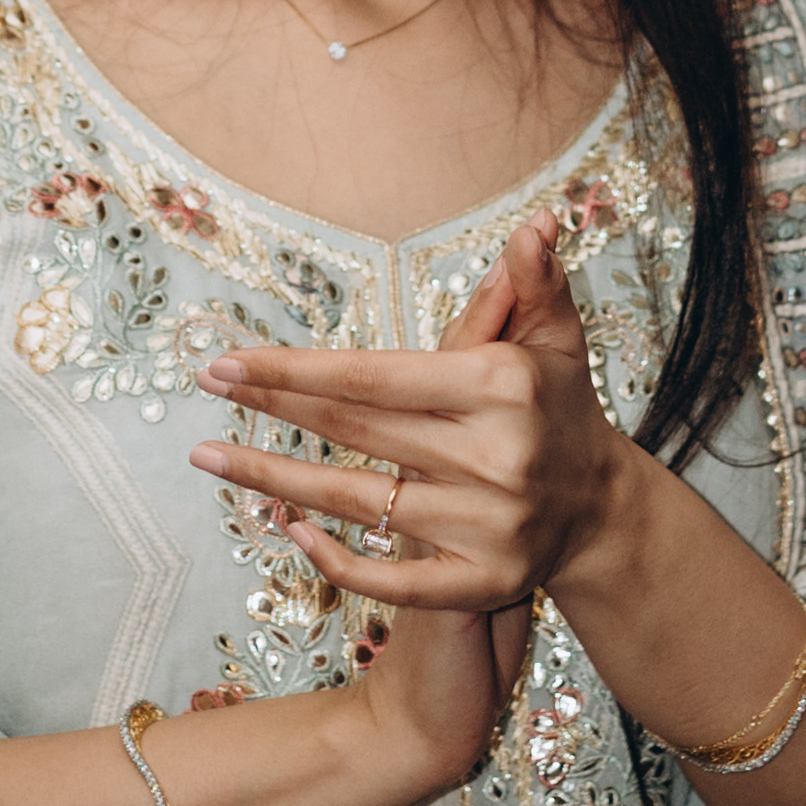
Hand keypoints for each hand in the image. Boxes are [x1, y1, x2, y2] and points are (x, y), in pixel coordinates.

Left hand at [189, 219, 617, 629]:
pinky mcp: (480, 582)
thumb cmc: (558, 408)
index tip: (231, 360)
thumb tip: (536, 222)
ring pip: (356, 500)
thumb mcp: (555, 338)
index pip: (374, 377)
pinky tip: (285, 527)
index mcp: (501, 388)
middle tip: (205, 383)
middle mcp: (493, 457)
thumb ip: (532, 282)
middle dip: (272, 406)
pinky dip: (333, 556)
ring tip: (208, 456)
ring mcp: (486, 526)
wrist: (600, 509)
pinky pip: (389, 576)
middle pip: (355, 432)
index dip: (296, 369)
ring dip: (271, 478)